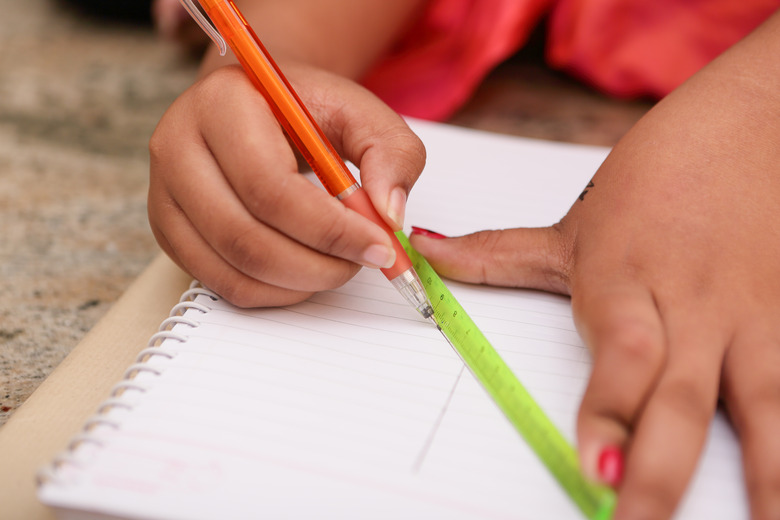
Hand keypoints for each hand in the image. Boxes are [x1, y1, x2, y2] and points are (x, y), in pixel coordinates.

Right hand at [149, 64, 424, 306]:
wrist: (261, 108)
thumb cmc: (309, 112)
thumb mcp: (362, 113)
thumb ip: (392, 153)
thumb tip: (388, 215)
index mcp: (221, 103)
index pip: (270, 187)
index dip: (330, 229)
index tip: (379, 246)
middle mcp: (177, 147)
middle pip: (245, 237)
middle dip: (318, 265)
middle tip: (364, 262)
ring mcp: (164, 194)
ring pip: (234, 269)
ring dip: (301, 283)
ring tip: (340, 264)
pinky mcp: (169, 231)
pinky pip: (223, 284)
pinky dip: (276, 293)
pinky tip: (308, 272)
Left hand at [410, 16, 779, 519]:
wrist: (755, 122)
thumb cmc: (659, 174)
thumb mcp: (576, 223)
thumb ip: (497, 253)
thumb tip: (424, 254)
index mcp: (625, 281)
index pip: (619, 353)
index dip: (610, 411)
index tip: (596, 470)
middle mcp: (691, 305)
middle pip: (680, 397)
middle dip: (663, 473)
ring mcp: (753, 315)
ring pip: (764, 402)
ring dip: (764, 475)